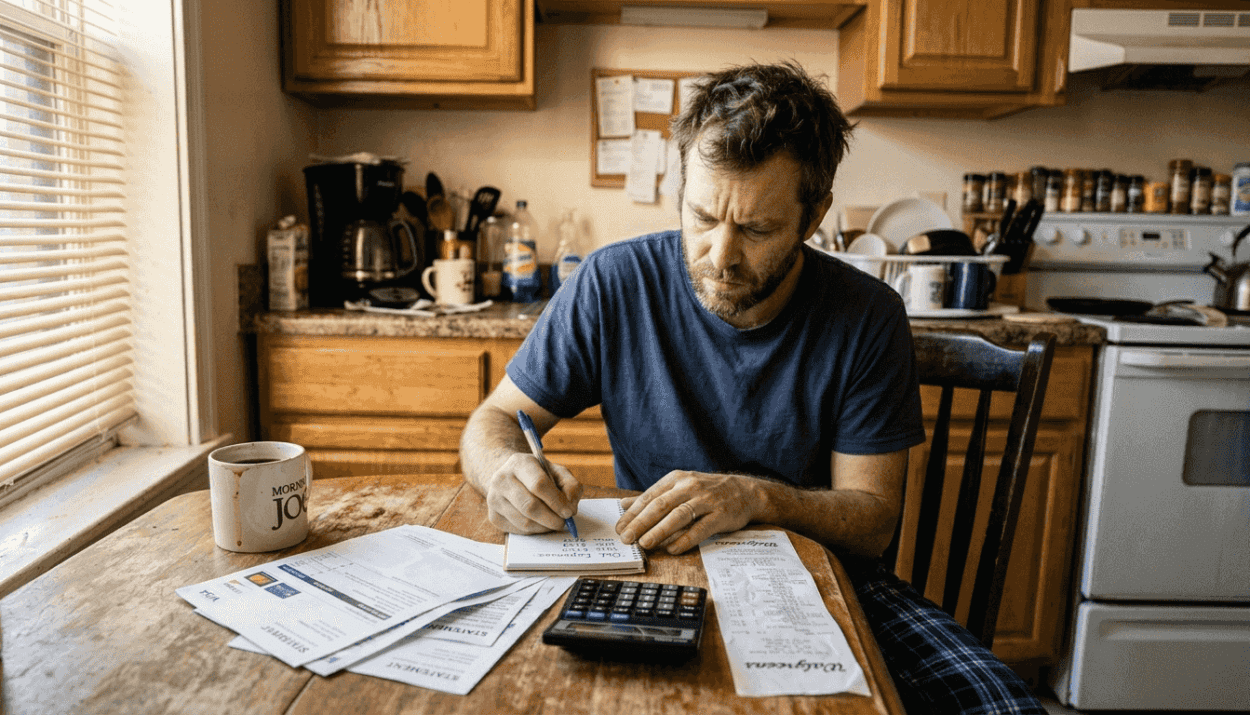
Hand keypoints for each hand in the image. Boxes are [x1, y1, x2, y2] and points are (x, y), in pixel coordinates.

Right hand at [481, 453, 581, 533]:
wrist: (510, 477)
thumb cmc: (538, 475)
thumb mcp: (556, 471)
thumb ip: (570, 485)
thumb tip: (570, 508)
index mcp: (519, 463)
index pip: (539, 484)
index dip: (556, 501)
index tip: (569, 512)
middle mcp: (502, 479)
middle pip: (529, 506)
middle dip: (551, 518)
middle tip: (563, 523)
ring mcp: (494, 498)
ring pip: (524, 522)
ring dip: (544, 527)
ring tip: (553, 522)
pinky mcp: (493, 515)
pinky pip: (518, 530)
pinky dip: (534, 531)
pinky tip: (539, 523)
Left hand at [615, 471, 765, 554]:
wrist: (745, 491)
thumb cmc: (707, 491)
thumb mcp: (679, 487)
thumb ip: (653, 497)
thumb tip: (624, 505)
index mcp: (676, 479)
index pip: (649, 497)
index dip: (632, 513)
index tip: (619, 528)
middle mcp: (690, 487)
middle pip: (661, 505)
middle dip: (641, 522)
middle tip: (626, 538)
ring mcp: (706, 500)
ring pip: (679, 515)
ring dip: (660, 530)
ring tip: (645, 543)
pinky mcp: (721, 515)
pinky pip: (701, 528)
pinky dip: (686, 539)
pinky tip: (673, 548)